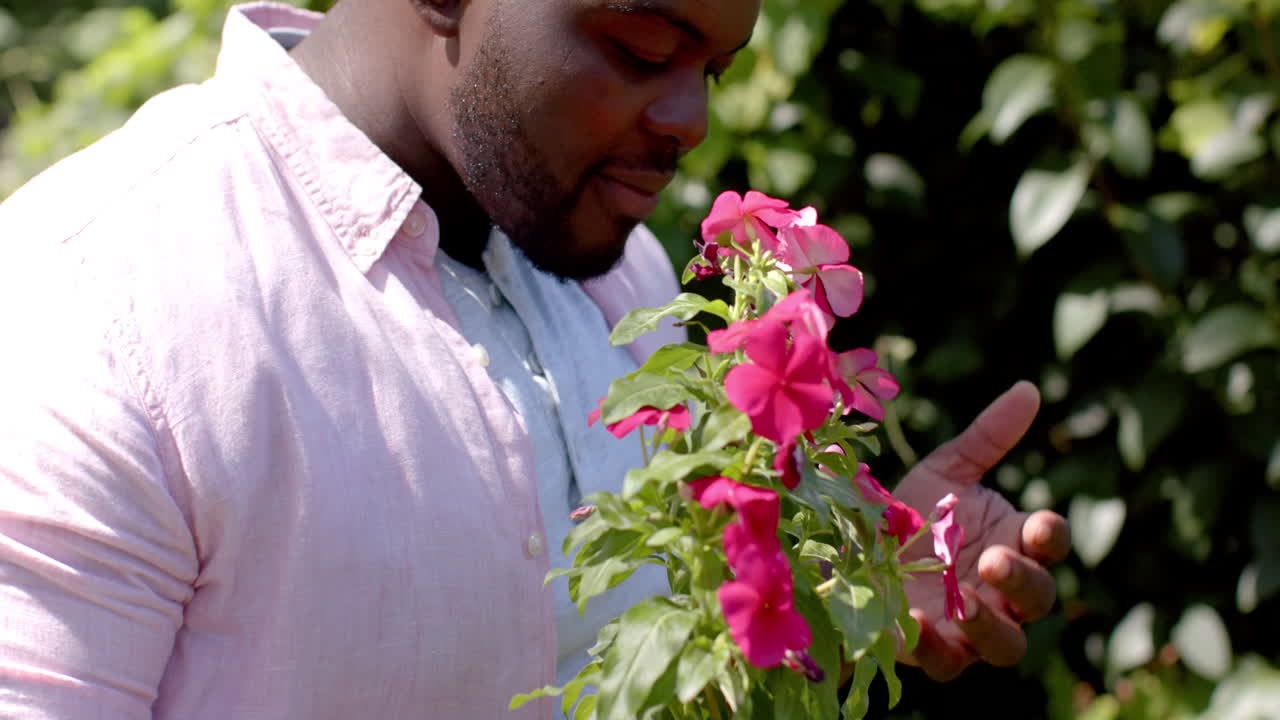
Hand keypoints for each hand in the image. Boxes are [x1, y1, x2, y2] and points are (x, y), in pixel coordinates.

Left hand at [892, 381, 1071, 680]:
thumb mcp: (947, 471)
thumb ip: (988, 437)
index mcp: (1014, 543)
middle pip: (1038, 598)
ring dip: (991, 626)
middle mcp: (1003, 591)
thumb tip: (1028, 389)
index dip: (1050, 535)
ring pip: (1006, 645)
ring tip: (964, 605)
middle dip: (1021, 581)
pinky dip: (934, 647)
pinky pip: (945, 662)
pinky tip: (912, 623)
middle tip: (991, 560)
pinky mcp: (934, 651)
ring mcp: (972, 628)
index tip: (1037, 524)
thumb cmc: (914, 511)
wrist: (855, 551)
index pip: (1050, 543)